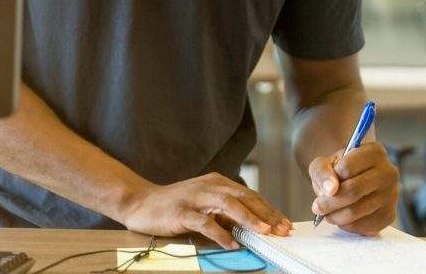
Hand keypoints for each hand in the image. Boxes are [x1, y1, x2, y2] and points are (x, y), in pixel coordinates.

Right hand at [120, 172, 291, 249]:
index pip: (248, 194)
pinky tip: (231, 244)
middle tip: (281, 229)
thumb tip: (252, 225)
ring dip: (248, 218)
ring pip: (227, 204)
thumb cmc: (175, 205)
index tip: (284, 224)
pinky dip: (220, 233)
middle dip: (265, 213)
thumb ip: (225, 211)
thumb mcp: (204, 204)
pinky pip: (205, 222)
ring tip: (263, 232)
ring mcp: (195, 198)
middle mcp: (208, 186)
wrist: (142, 201)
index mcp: (216, 182)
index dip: (268, 209)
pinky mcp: (182, 212)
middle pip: (243, 196)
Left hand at [309, 142, 397, 234]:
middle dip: (329, 202)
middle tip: (317, 207)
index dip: (330, 178)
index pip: (346, 168)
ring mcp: (392, 195)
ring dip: (336, 216)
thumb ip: (322, 171)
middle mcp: (388, 172)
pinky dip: (347, 225)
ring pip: (357, 211)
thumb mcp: (324, 163)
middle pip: (353, 191)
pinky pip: (365, 226)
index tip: (324, 184)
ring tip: (327, 213)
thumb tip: (331, 189)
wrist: (352, 179)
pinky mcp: (390, 215)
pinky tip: (341, 218)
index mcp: (374, 152)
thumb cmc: (337, 169)